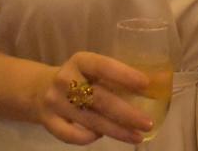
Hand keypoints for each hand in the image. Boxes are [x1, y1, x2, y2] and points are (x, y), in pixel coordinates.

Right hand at [32, 51, 153, 145]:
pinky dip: (90, 138)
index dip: (124, 75)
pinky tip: (105, 136)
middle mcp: (65, 80)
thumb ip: (118, 75)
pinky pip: (72, 135)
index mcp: (80, 61)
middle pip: (99, 99)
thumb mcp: (93, 69)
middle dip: (126, 114)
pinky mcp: (47, 122)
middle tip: (147, 123)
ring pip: (90, 120)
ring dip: (116, 131)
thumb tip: (159, 82)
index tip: (146, 84)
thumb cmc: (80, 77)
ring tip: (137, 136)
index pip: (103, 66)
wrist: (38, 89)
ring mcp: (54, 102)